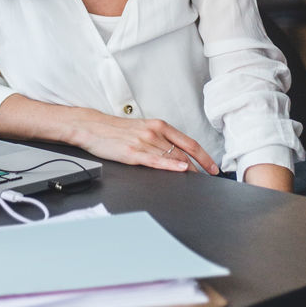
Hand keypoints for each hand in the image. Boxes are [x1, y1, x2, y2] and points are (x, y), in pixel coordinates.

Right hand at [68, 108, 218, 173]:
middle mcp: (154, 132)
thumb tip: (176, 154)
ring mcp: (144, 142)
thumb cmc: (116, 130)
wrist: (92, 127)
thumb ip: (159, 139)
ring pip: (173, 158)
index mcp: (158, 126)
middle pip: (184, 152)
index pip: (188, 142)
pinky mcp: (133, 152)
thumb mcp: (142, 129)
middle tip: (211, 176)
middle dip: (200, 166)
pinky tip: (181, 170)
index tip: (213, 167)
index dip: (204, 155)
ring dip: (188, 171)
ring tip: (199, 181)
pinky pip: (156, 160)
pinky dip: (171, 165)